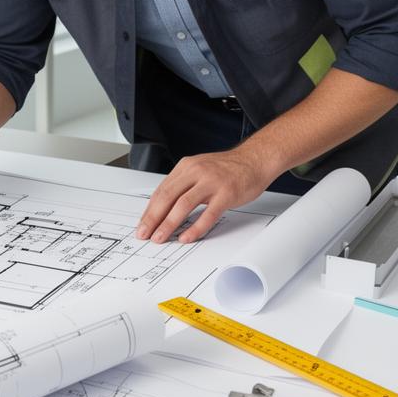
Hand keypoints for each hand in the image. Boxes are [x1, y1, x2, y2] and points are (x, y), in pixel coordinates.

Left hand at [136, 149, 271, 243]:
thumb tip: (164, 207)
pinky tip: (186, 237)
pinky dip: (195, 228)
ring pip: (183, 205)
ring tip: (160, 237)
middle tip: (144, 234)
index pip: (161, 190)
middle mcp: (196, 172)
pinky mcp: (226, 194)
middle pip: (167, 197)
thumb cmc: (228, 168)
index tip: (143, 224)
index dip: (149, 210)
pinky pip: (208, 214)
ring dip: (168, 224)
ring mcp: (211, 182)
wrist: (255, 159)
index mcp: (186, 166)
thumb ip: (183, 184)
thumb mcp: (199, 169)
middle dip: (153, 218)